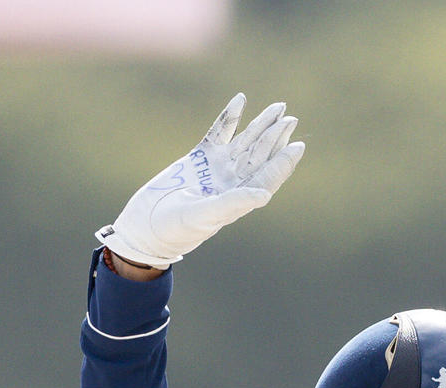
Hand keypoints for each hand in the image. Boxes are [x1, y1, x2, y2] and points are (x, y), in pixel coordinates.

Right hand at [98, 94, 303, 271]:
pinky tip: (240, 100)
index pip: (267, 177)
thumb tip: (264, 195)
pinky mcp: (200, 156)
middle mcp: (233, 181)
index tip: (298, 145)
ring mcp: (217, 167)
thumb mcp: (206, 215)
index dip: (283, 162)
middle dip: (276, 137)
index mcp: (239, 198)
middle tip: (291, 120)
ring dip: (261, 124)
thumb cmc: (177, 228)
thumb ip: (234, 202)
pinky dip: (229, 117)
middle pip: (260, 155)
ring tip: (278, 108)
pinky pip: (219, 132)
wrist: (148, 224)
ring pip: (244, 141)